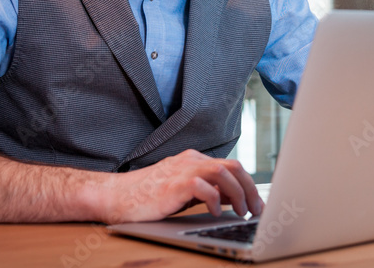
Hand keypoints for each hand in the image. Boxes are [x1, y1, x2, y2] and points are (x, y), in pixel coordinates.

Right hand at [99, 149, 263, 222]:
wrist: (115, 196)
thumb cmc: (147, 196)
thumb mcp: (182, 191)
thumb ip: (206, 190)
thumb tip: (232, 200)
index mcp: (194, 160)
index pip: (231, 167)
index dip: (248, 185)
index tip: (257, 204)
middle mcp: (191, 161)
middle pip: (233, 167)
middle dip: (250, 189)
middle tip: (256, 210)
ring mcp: (182, 170)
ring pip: (223, 173)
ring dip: (238, 193)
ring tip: (242, 212)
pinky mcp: (174, 184)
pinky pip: (203, 187)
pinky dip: (215, 200)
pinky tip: (216, 213)